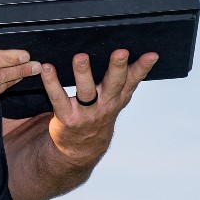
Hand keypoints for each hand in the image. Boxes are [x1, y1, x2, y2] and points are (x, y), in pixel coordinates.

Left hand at [40, 50, 158, 165]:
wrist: (81, 148)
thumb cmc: (98, 115)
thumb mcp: (116, 100)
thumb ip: (126, 80)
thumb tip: (137, 54)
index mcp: (117, 98)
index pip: (133, 81)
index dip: (142, 69)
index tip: (151, 55)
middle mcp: (105, 104)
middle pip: (114, 85)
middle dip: (117, 68)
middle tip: (120, 52)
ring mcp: (87, 113)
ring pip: (86, 91)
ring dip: (83, 73)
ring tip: (81, 57)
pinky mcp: (68, 117)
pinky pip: (59, 98)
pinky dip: (52, 83)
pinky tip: (48, 69)